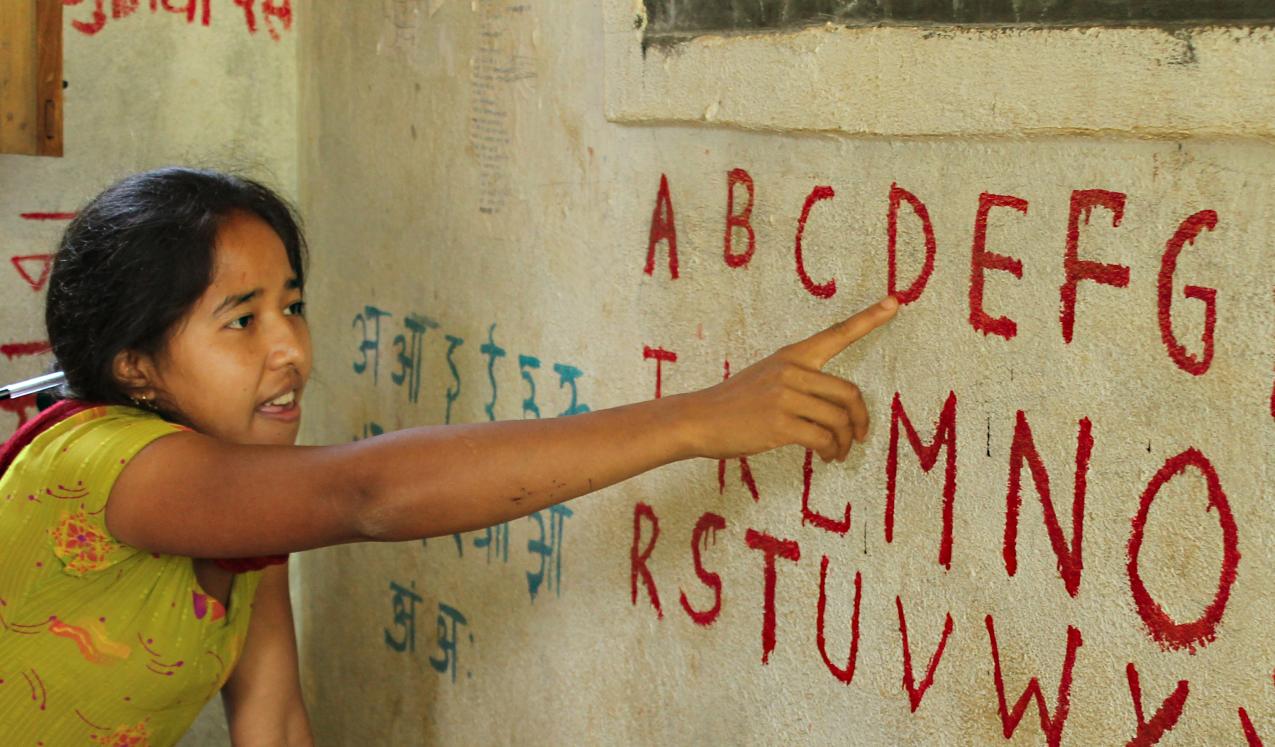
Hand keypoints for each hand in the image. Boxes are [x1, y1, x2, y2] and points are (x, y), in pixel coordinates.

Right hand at [680, 296, 898, 462]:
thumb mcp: (766, 377)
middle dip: (860, 420)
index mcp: (792, 356)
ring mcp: (785, 397)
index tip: (895, 302)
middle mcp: (791, 371)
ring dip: (844, 443)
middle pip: (849, 393)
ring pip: (838, 420)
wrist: (698, 419)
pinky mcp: (780, 424)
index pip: (837, 333)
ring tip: (837, 453)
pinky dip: (830, 452)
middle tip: (859, 437)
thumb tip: (833, 406)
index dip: (869, 319)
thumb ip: (798, 380)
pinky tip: (825, 457)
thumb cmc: (734, 403)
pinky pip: (823, 439)